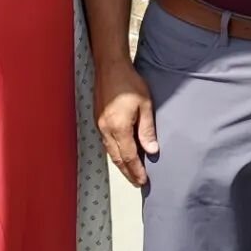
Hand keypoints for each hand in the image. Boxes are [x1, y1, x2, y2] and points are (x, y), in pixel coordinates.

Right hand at [94, 58, 157, 186]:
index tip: (143, 182)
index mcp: (118, 129)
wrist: (110, 68)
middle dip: (128, 172)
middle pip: (117, 158)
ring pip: (110, 152)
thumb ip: (147, 129)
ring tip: (131, 173)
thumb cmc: (130, 84)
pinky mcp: (99, 121)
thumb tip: (152, 150)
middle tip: (137, 183)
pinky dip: (115, 153)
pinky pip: (107, 143)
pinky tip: (121, 154)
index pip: (129, 156)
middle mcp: (106, 131)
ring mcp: (100, 126)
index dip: (136, 170)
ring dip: (121, 164)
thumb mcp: (145, 105)